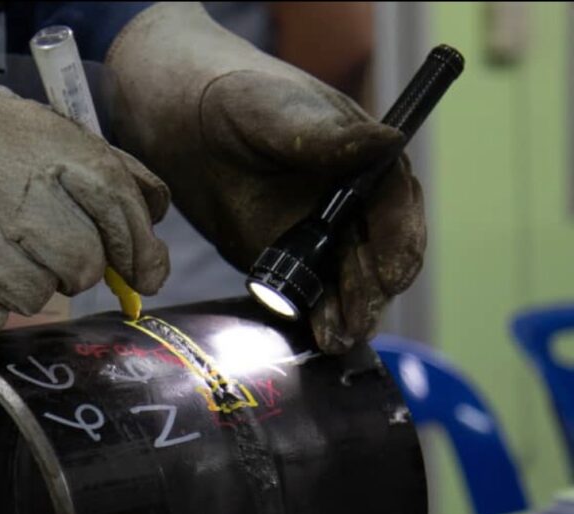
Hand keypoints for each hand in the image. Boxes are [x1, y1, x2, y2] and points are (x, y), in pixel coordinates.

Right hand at [0, 41, 169, 343]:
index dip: (138, 239)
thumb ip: (82, 158)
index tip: (147, 267)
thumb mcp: (2, 122)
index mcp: (22, 135)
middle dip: (76, 266)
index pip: (113, 194)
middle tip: (40, 252)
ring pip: (41, 296)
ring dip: (21, 284)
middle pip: (84, 259)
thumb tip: (153, 209)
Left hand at [105, 3, 424, 352]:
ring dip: (350, 313)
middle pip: (380, 257)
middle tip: (356, 316)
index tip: (391, 272)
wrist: (187, 127)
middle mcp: (354, 207)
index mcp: (367, 166)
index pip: (398, 209)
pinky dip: (315, 317)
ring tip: (336, 336)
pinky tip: (315, 335)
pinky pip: (310, 296)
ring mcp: (323, 240)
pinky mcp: (287, 264)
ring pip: (350, 284)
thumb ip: (329, 136)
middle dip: (373, 290)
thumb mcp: (281, 113)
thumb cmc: (243, 103)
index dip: (400, 243)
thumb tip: (390, 139)